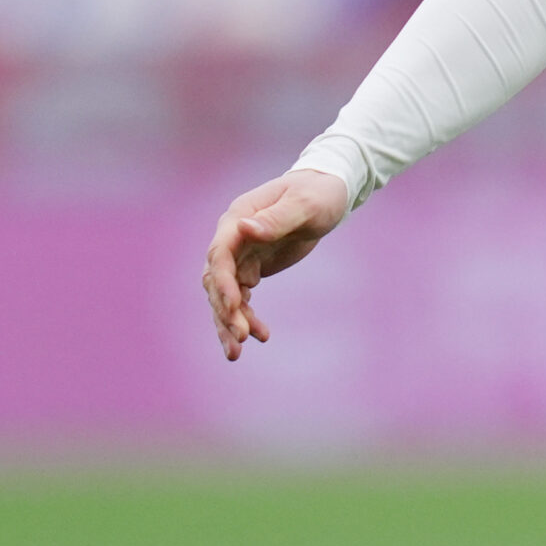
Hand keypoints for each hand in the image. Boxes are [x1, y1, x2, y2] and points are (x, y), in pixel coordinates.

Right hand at [202, 168, 351, 360]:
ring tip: (238, 352)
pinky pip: (241, 298)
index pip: (220, 253)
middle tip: (241, 338)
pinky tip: (261, 336)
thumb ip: (276, 219)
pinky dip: (246, 317)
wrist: (328, 194)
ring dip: (229, 322)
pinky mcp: (252, 267)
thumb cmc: (318, 193)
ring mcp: (241, 254)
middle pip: (217, 279)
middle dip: (225, 310)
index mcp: (237, 217)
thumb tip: (245, 228)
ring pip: (224, 294)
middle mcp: (233, 237)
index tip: (235, 306)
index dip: (223, 282)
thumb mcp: (304, 204)